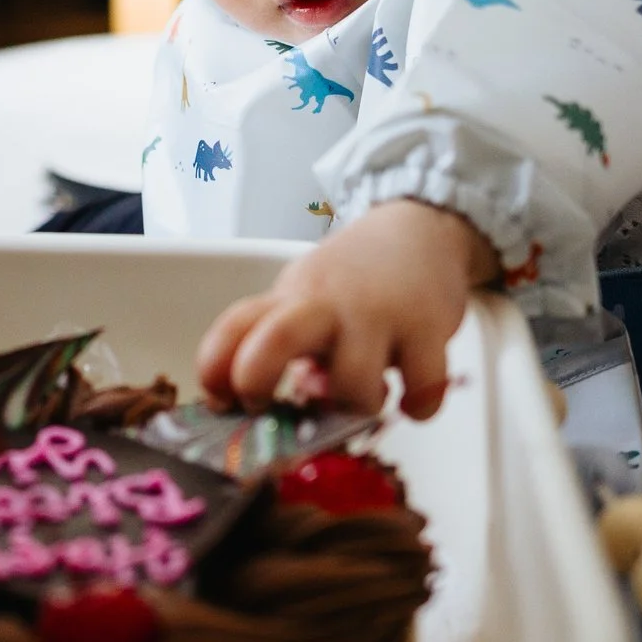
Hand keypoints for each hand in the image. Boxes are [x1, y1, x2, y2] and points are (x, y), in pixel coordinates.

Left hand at [197, 198, 497, 417]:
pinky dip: (419, 405)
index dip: (214, 369)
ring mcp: (377, 314)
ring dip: (355, 407)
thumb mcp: (308, 300)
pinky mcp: (426, 326)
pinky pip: (422, 386)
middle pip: (275, 339)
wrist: (421, 229)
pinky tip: (412, 397)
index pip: (235, 326)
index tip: (218, 400)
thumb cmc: (357, 279)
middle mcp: (326, 303)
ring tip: (365, 396)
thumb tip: (271, 411)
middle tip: (270, 408)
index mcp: (291, 298)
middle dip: (260, 382)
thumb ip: (285, 350)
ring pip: (353, 382)